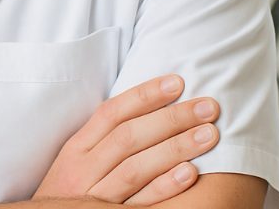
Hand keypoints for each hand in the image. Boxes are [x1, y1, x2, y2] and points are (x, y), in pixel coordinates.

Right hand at [33, 74, 219, 204]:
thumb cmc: (69, 192)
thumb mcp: (76, 162)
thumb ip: (103, 138)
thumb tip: (147, 107)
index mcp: (76, 148)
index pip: (112, 113)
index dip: (145, 95)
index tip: (178, 82)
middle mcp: (82, 170)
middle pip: (129, 137)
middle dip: (171, 118)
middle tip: (208, 107)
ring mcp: (94, 196)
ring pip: (135, 167)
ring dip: (175, 148)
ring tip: (209, 134)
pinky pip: (139, 203)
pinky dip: (164, 187)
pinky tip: (190, 174)